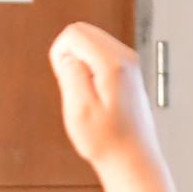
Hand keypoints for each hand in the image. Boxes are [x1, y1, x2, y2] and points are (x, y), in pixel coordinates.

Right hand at [50, 22, 159, 171]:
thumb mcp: (79, 109)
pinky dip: (89, 68)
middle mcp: (125, 58)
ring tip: (84, 93)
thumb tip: (67, 55)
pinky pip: (100, 56)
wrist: (132, 159)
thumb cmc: (108, 141)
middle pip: (84, 31)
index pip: (74, 33)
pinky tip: (93, 95)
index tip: (63, 79)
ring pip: (92, 42)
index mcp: (113, 64)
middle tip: (72, 86)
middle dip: (69, 54)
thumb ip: (71, 74)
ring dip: (79, 62)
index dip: (59, 53)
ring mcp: (130, 64)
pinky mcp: (129, 73)